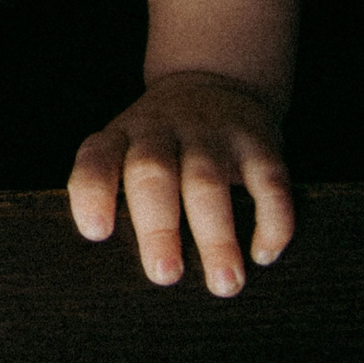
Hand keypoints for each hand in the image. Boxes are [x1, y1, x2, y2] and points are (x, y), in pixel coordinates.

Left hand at [67, 71, 292, 296]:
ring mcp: (211, 134)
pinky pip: (268, 181)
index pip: (96, 159)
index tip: (97, 232)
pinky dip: (270, 220)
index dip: (93, 192)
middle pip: (152, 174)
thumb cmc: (162, 144)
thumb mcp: (128, 149)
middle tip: (165, 276)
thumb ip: (120, 195)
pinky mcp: (258, 142)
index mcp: (123, 137)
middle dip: (158, 228)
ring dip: (216, 236)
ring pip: (206, 182)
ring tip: (224, 283)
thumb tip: (117, 274)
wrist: (216, 79)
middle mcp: (162, 131)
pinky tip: (263, 254)